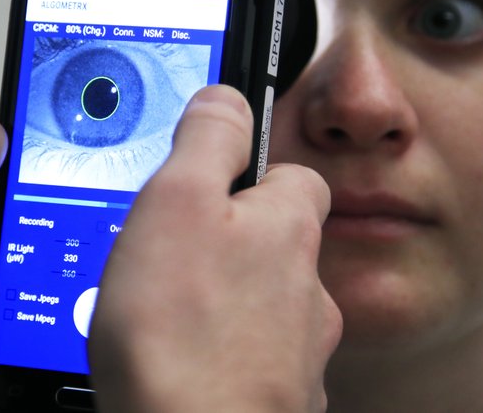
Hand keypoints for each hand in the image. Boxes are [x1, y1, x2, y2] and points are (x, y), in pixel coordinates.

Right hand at [89, 86, 342, 412]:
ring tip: (175, 314)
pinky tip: (188, 360)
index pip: (294, 174)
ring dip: (230, 301)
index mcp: (287, 227)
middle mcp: (307, 286)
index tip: (215, 181)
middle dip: (234, 243)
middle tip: (178, 256)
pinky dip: (228, 354)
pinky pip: (255, 358)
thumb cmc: (183, 335)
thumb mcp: (177, 203)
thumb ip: (208, 140)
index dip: (253, 173)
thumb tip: (226, 98)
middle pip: (278, 243)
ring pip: (268, 304)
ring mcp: (299, 347)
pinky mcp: (279, 395)